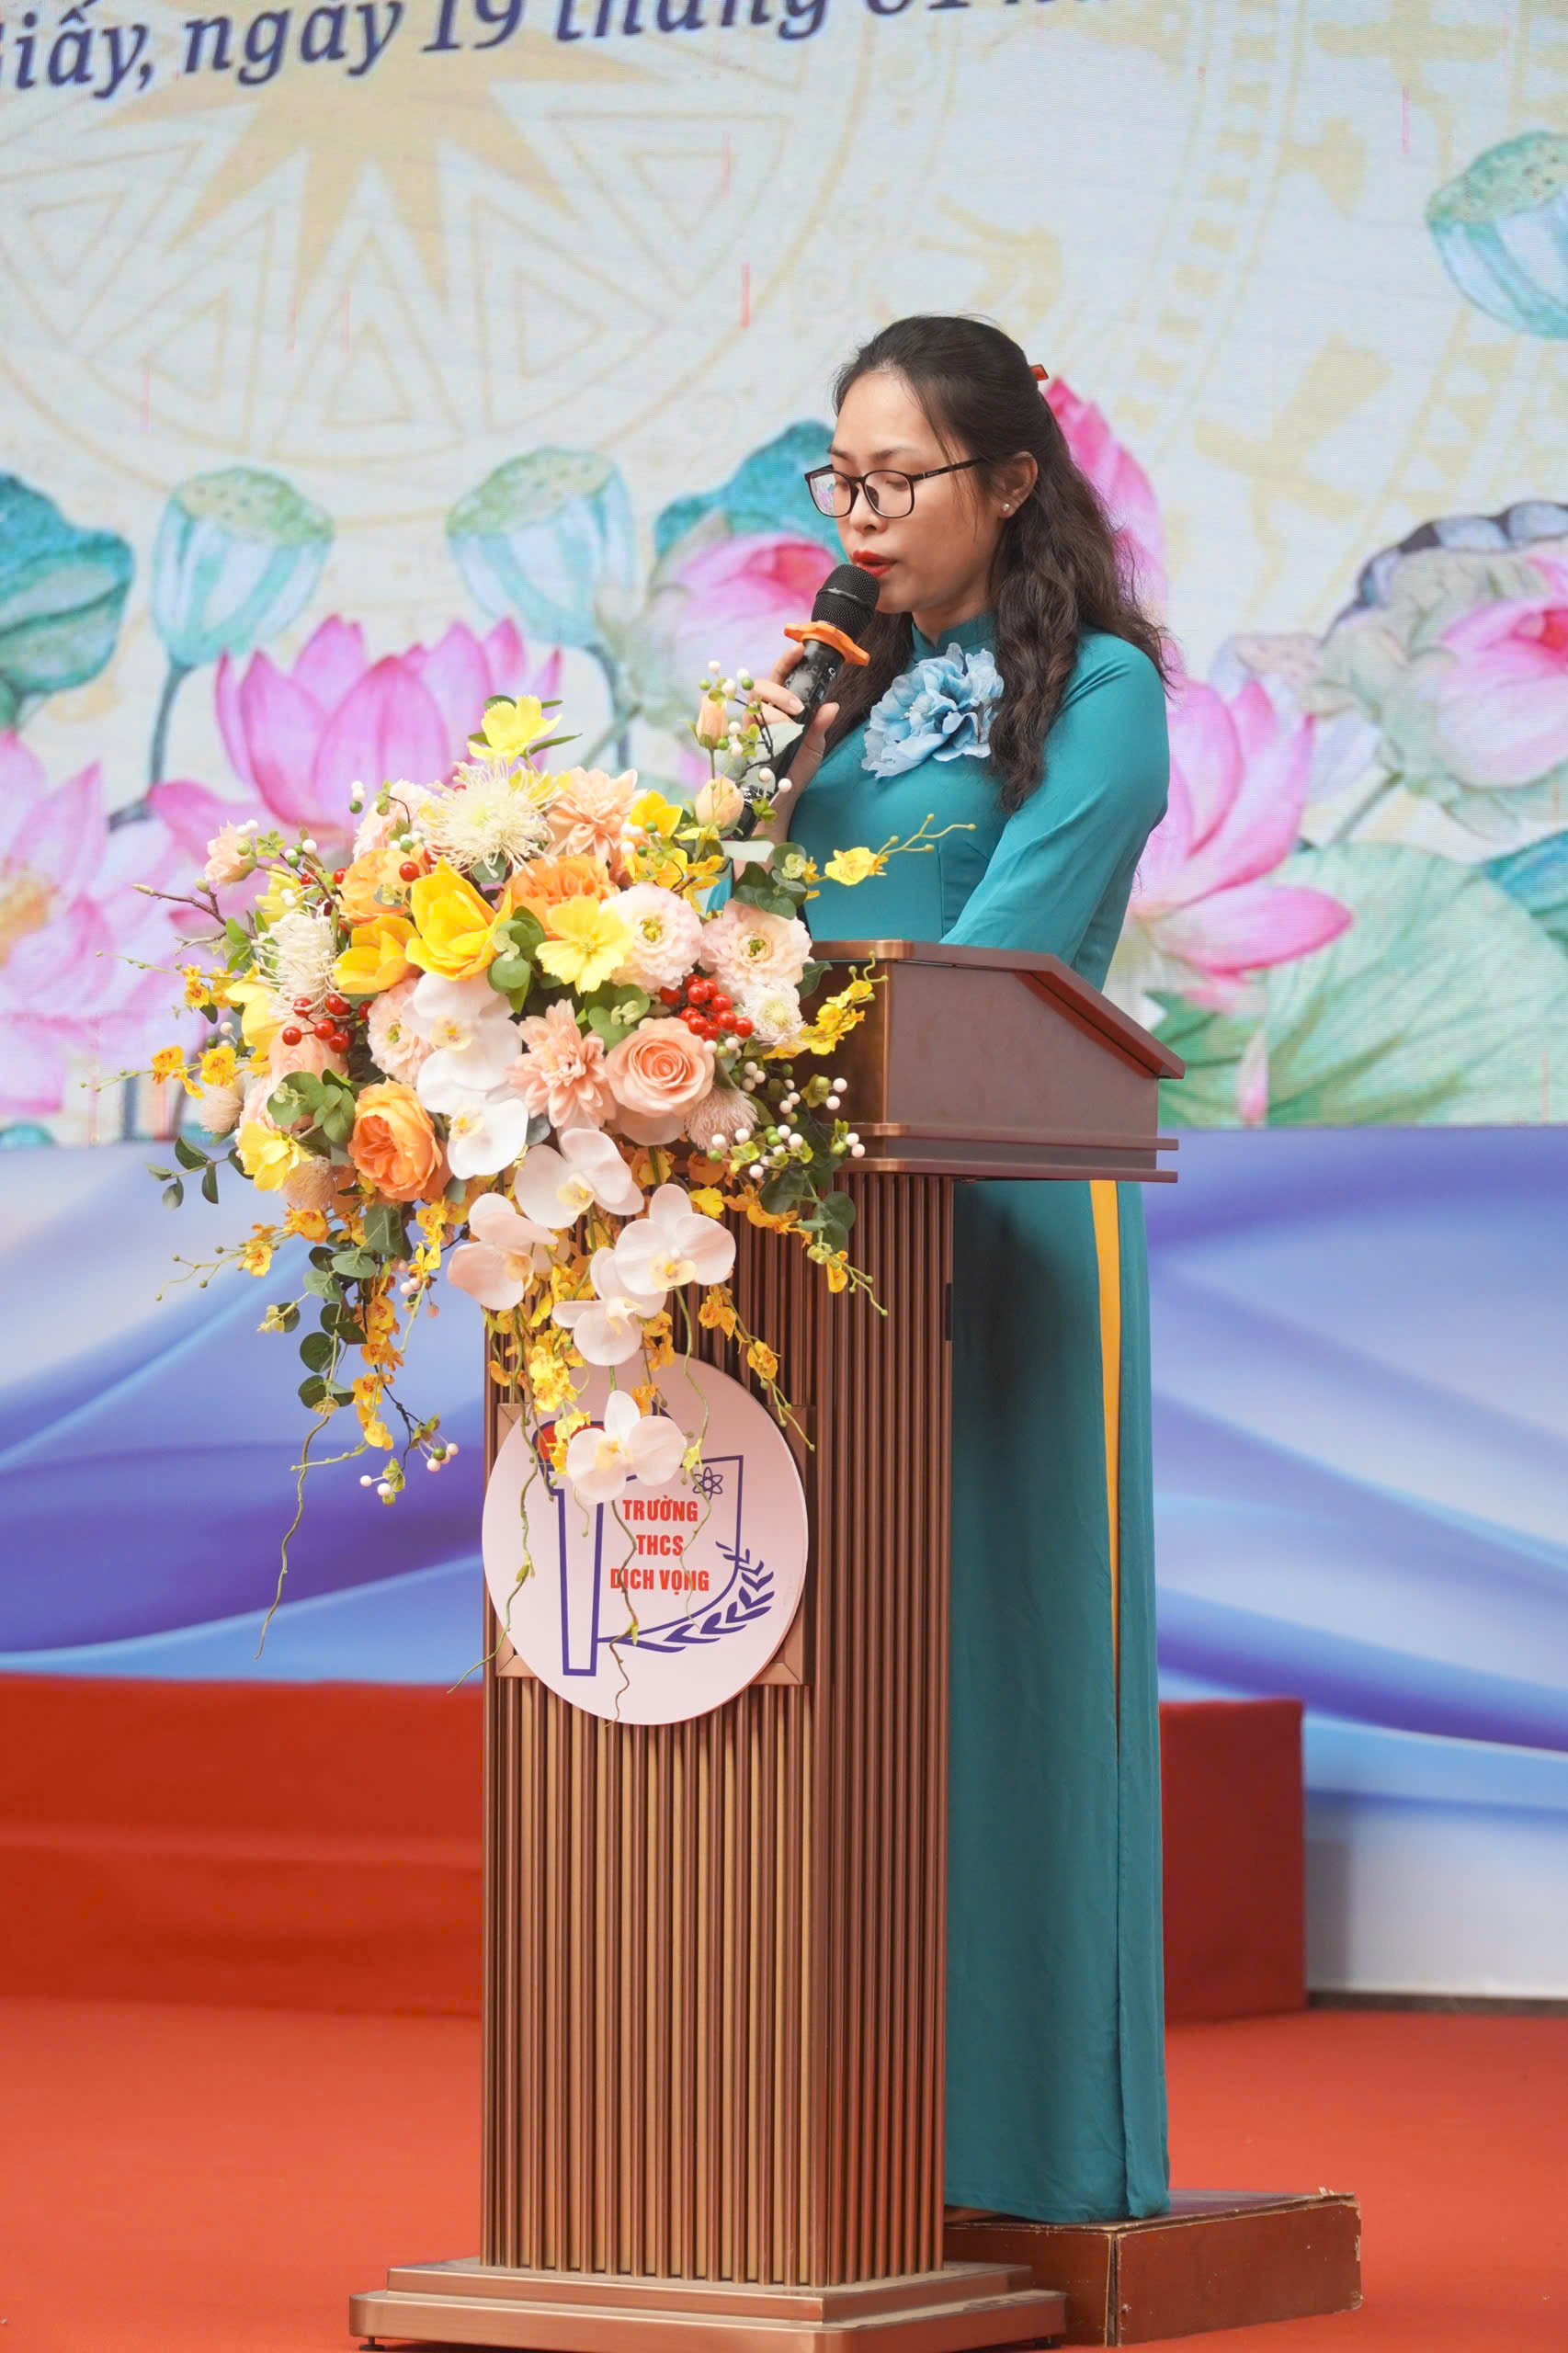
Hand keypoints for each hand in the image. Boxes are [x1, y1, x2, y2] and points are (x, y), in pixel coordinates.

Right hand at [750, 646, 838, 800]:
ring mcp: (750, 723)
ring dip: (774, 710)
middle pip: (761, 685)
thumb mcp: (815, 746)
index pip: (780, 676)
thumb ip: (820, 725)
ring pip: (754, 702)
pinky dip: (764, 727)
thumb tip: (833, 705)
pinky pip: (748, 723)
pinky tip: (777, 738)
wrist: (783, 797)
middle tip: (798, 708)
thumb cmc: (797, 768)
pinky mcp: (742, 738)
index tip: (799, 648)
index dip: (787, 660)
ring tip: (791, 726)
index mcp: (781, 705)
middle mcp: (763, 710)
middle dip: (780, 692)